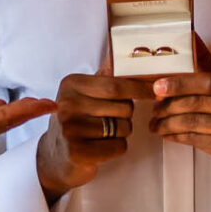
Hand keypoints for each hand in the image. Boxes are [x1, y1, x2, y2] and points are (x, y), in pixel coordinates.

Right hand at [36, 58, 153, 203]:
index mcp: (71, 84)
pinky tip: (101, 146)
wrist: (54, 155)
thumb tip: (125, 55)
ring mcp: (70, 129)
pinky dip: (117, 147)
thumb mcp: (83, 94)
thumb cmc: (76, 120)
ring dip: (122, 132)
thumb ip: (104, 77)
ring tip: (103, 133)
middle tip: (112, 118)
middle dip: (127, 114)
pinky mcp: (77, 152)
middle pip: (124, 107)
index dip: (139, 88)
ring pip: (124, 128)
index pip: (115, 85)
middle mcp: (68, 104)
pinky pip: (118, 146)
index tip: (156, 91)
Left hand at [149, 33, 210, 191]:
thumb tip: (191, 40)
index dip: (180, 84)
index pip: (209, 81)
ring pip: (195, 122)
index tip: (158, 87)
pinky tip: (167, 135)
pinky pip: (197, 140)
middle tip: (154, 108)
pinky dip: (178, 137)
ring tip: (155, 124)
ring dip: (168, 123)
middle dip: (169, 105)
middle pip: (199, 102)